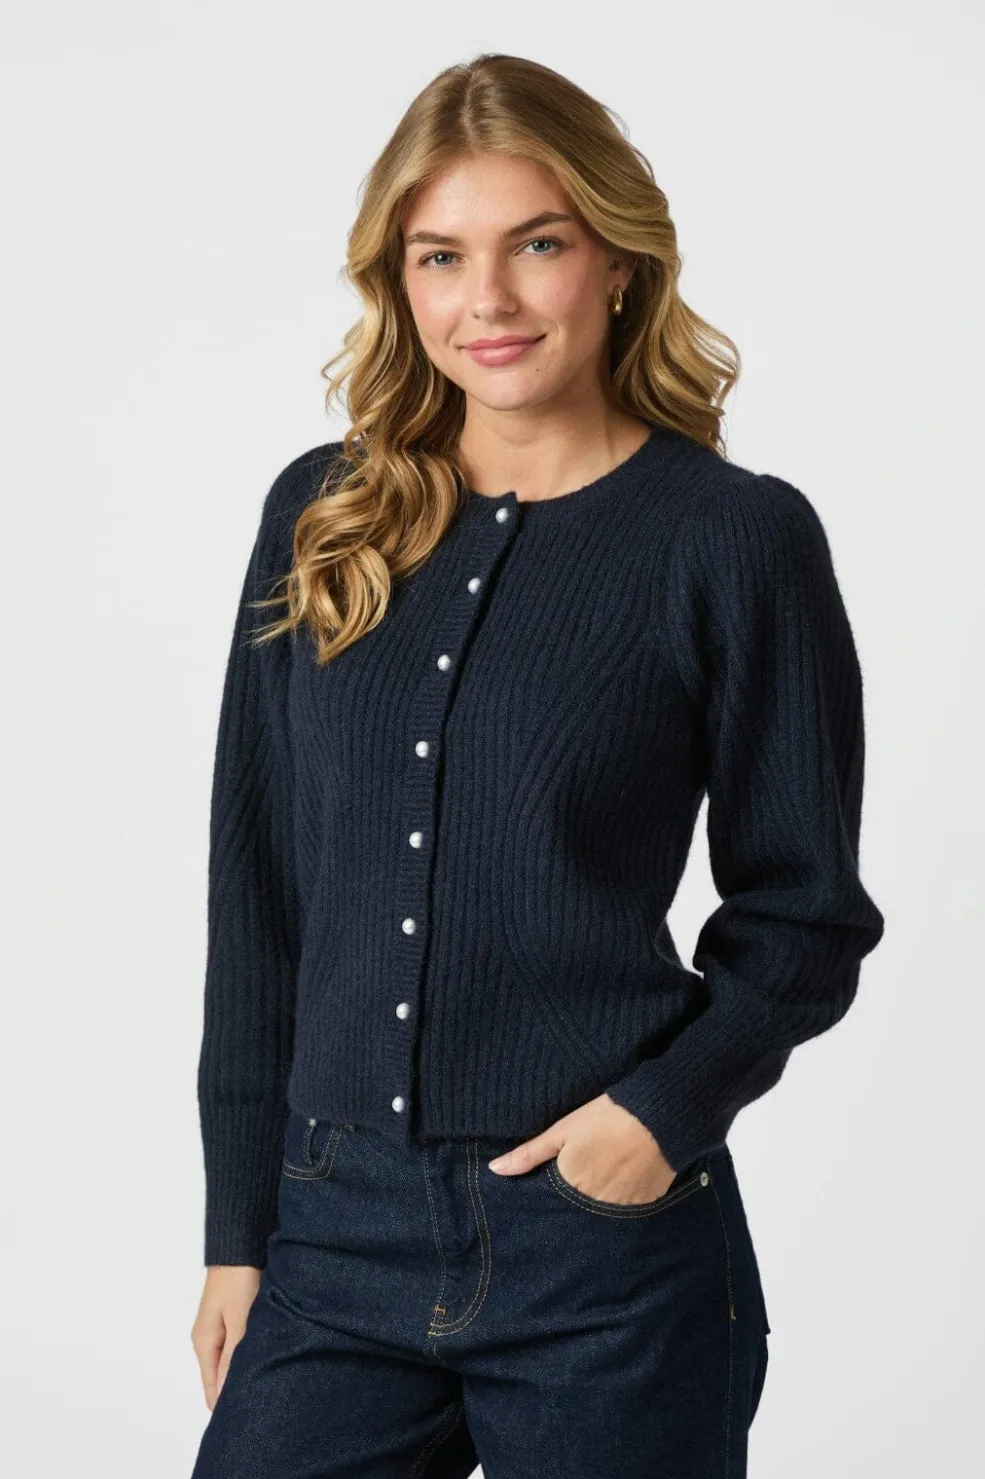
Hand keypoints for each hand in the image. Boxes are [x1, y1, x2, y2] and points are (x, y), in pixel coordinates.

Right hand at [191, 1264, 260, 1409]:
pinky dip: (247, 1356)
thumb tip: (227, 1393)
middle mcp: (207, 1341)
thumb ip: (233, 1356)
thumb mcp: (239, 1319)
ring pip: (229, 1364)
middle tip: (264, 1404)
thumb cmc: (238, 1279)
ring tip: (268, 1386)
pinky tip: (265, 1359)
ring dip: (244, 1372)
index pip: (211, 1391)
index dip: (227, 1408)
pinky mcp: (229, 1320)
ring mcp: (217, 1330)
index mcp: (204, 1344)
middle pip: (220, 1380)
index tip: (247, 1419)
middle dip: (237, 1392)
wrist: (238, 1246)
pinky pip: (236, 1348)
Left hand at [487, 1093, 676, 1203]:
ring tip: (605, 1173)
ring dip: (598, 1199)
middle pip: (576, 1210)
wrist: (658, 1117)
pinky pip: (625, 1208)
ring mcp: (621, 1208)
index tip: (556, 1181)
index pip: (551, 1203)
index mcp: (570, 1186)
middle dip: (575, 1198)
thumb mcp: (563, 1130)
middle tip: (584, 1172)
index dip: (551, 1193)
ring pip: (601, 1211)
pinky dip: (621, 1197)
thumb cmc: (605, 1118)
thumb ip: (529, 1154)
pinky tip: (625, 1176)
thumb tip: (495, 1170)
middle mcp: (593, 1205)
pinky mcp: (645, 1205)